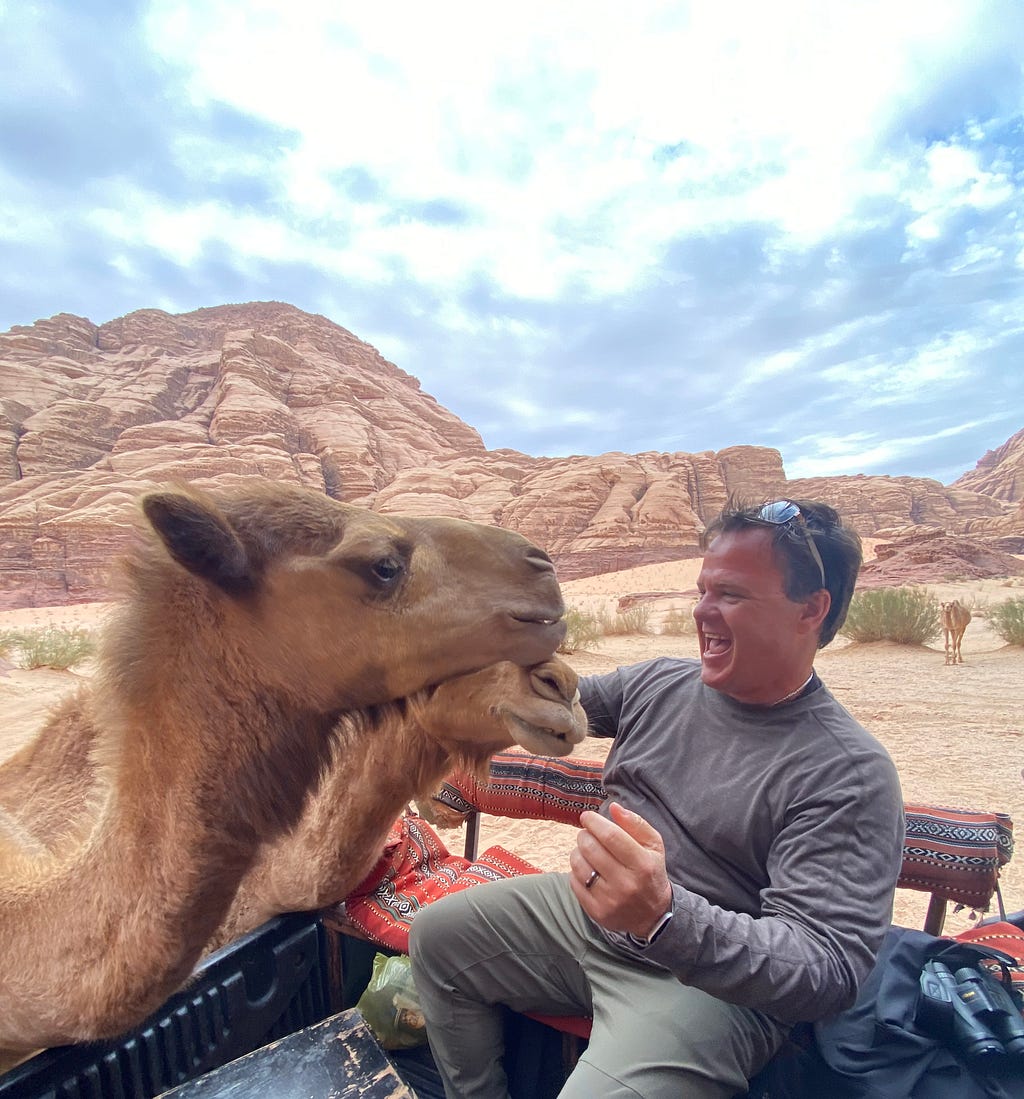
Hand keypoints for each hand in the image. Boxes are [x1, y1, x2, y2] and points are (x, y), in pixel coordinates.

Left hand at [568, 802, 672, 940]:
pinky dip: (577, 871)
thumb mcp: (653, 845)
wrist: (652, 914)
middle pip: (591, 848)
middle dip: (584, 835)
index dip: (594, 822)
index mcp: (642, 864)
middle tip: (588, 834)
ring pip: (579, 864)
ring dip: (578, 852)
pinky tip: (588, 869)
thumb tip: (613, 807)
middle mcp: (626, 884)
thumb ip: (635, 823)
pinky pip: (574, 883)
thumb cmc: (650, 872)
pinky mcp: (596, 912)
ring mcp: (610, 900)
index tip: (587, 816)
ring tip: (587, 851)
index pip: (610, 836)